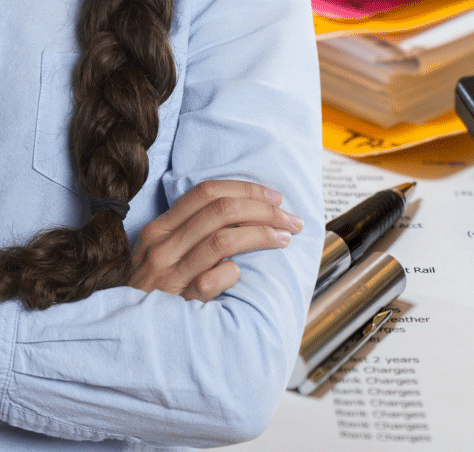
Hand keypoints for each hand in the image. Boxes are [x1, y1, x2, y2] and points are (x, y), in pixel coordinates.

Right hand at [130, 180, 303, 301]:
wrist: (126, 339)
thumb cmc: (155, 290)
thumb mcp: (165, 254)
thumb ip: (194, 231)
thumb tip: (247, 211)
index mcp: (160, 229)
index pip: (207, 192)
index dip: (247, 189)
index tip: (276, 197)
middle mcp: (162, 247)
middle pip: (222, 211)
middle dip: (265, 210)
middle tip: (291, 220)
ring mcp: (169, 275)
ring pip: (223, 240)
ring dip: (262, 235)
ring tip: (284, 239)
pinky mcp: (178, 301)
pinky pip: (214, 279)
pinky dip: (233, 273)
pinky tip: (243, 276)